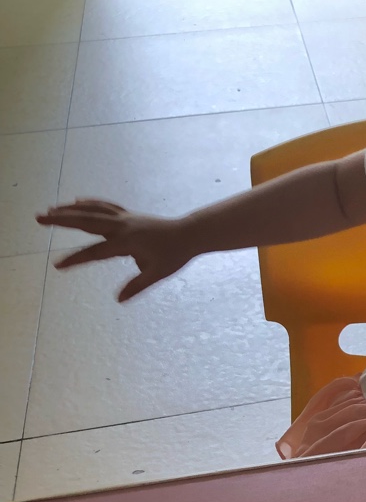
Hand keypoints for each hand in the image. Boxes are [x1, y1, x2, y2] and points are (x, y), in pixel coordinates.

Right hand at [37, 200, 193, 301]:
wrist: (190, 233)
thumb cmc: (175, 255)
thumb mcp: (157, 274)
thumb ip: (137, 286)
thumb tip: (119, 299)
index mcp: (127, 242)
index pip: (96, 252)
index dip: (76, 259)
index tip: (57, 265)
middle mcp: (122, 226)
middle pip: (86, 221)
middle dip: (61, 220)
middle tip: (39, 217)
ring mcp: (125, 218)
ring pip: (93, 210)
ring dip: (70, 209)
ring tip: (49, 210)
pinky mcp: (129, 215)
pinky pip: (105, 206)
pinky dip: (90, 203)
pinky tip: (77, 201)